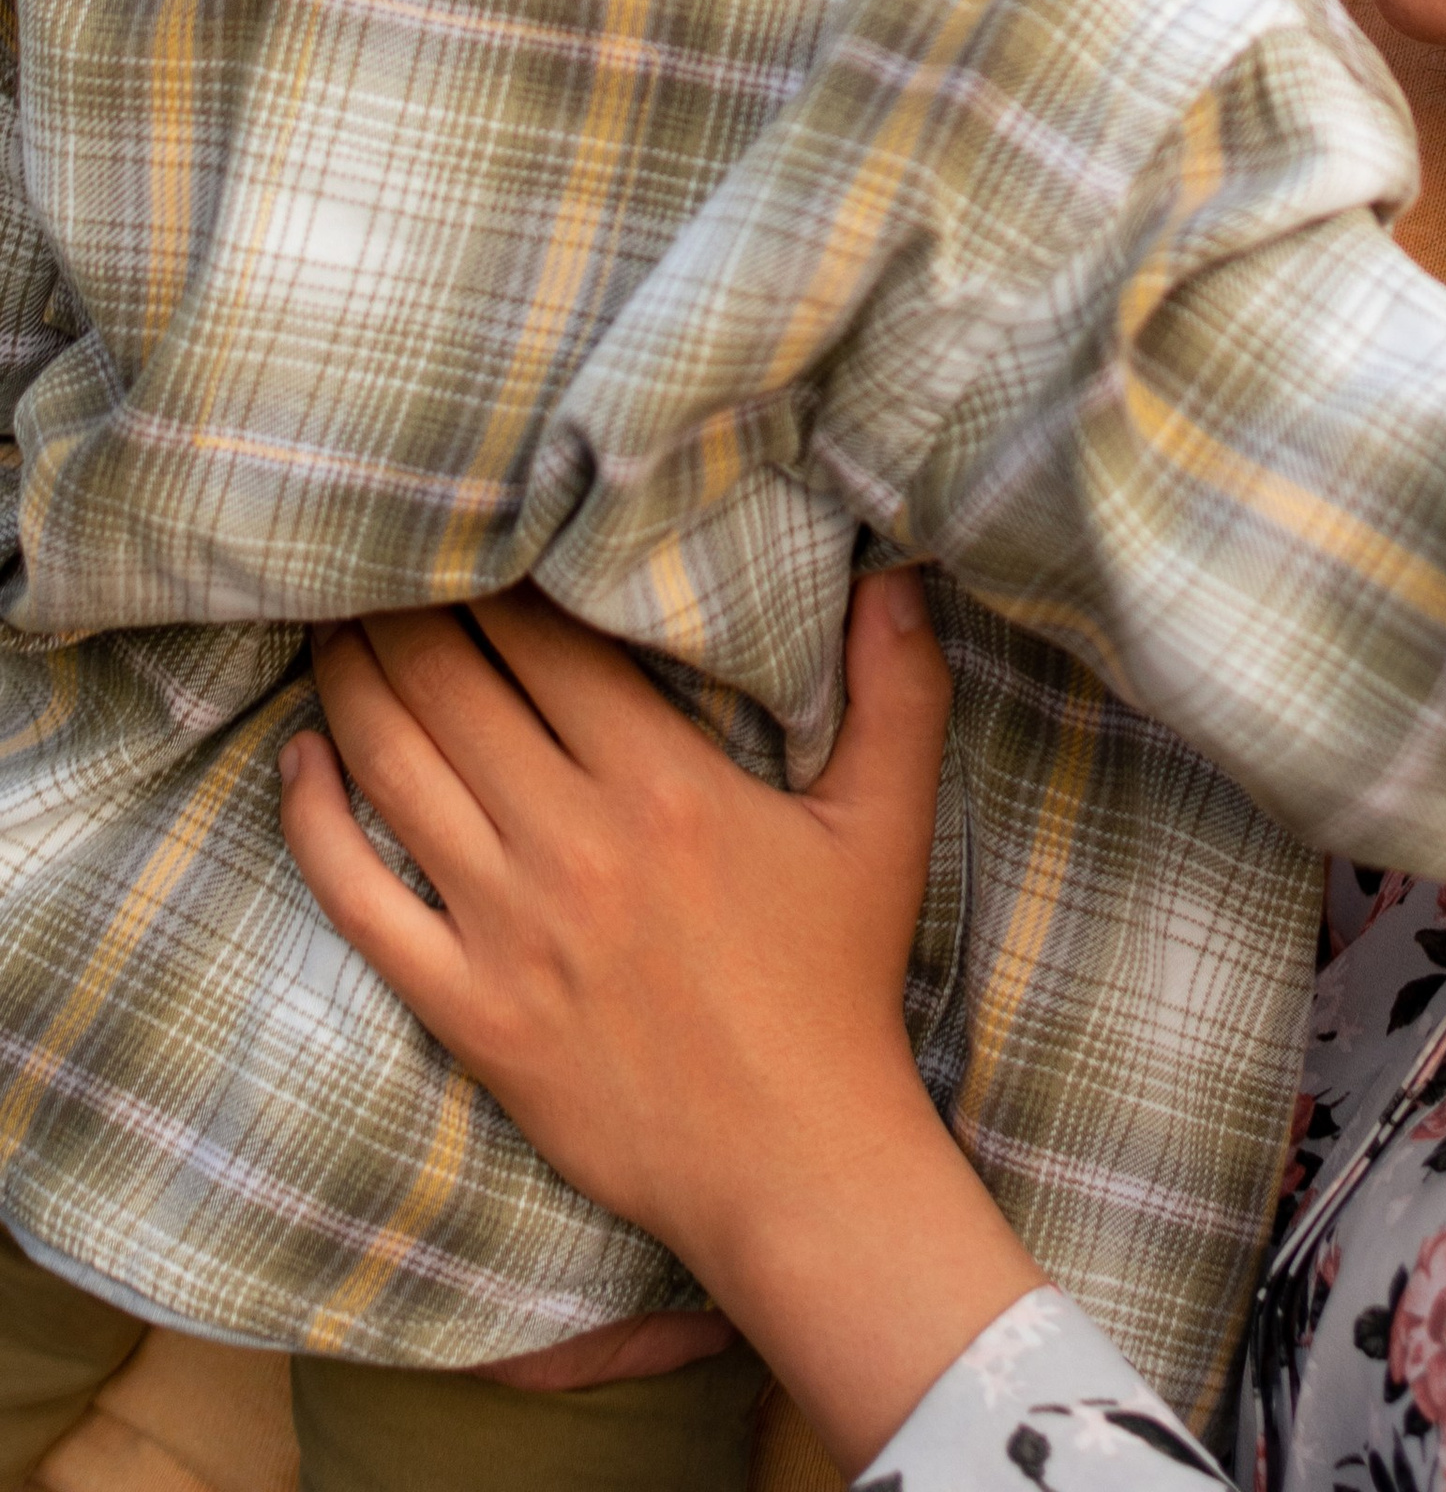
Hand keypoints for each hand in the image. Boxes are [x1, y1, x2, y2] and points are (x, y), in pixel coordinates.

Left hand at [279, 574, 1039, 1470]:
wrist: (796, 1161)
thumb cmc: (839, 986)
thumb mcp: (885, 823)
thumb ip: (898, 687)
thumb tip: (901, 575)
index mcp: (664, 782)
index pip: (543, 636)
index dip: (491, 571)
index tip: (466, 528)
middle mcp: (572, 841)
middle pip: (451, 684)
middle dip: (403, 608)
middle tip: (378, 563)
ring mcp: (507, 929)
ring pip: (394, 769)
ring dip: (350, 686)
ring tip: (333, 633)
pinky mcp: (467, 1010)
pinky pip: (357, 900)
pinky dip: (312, 821)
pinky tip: (300, 765)